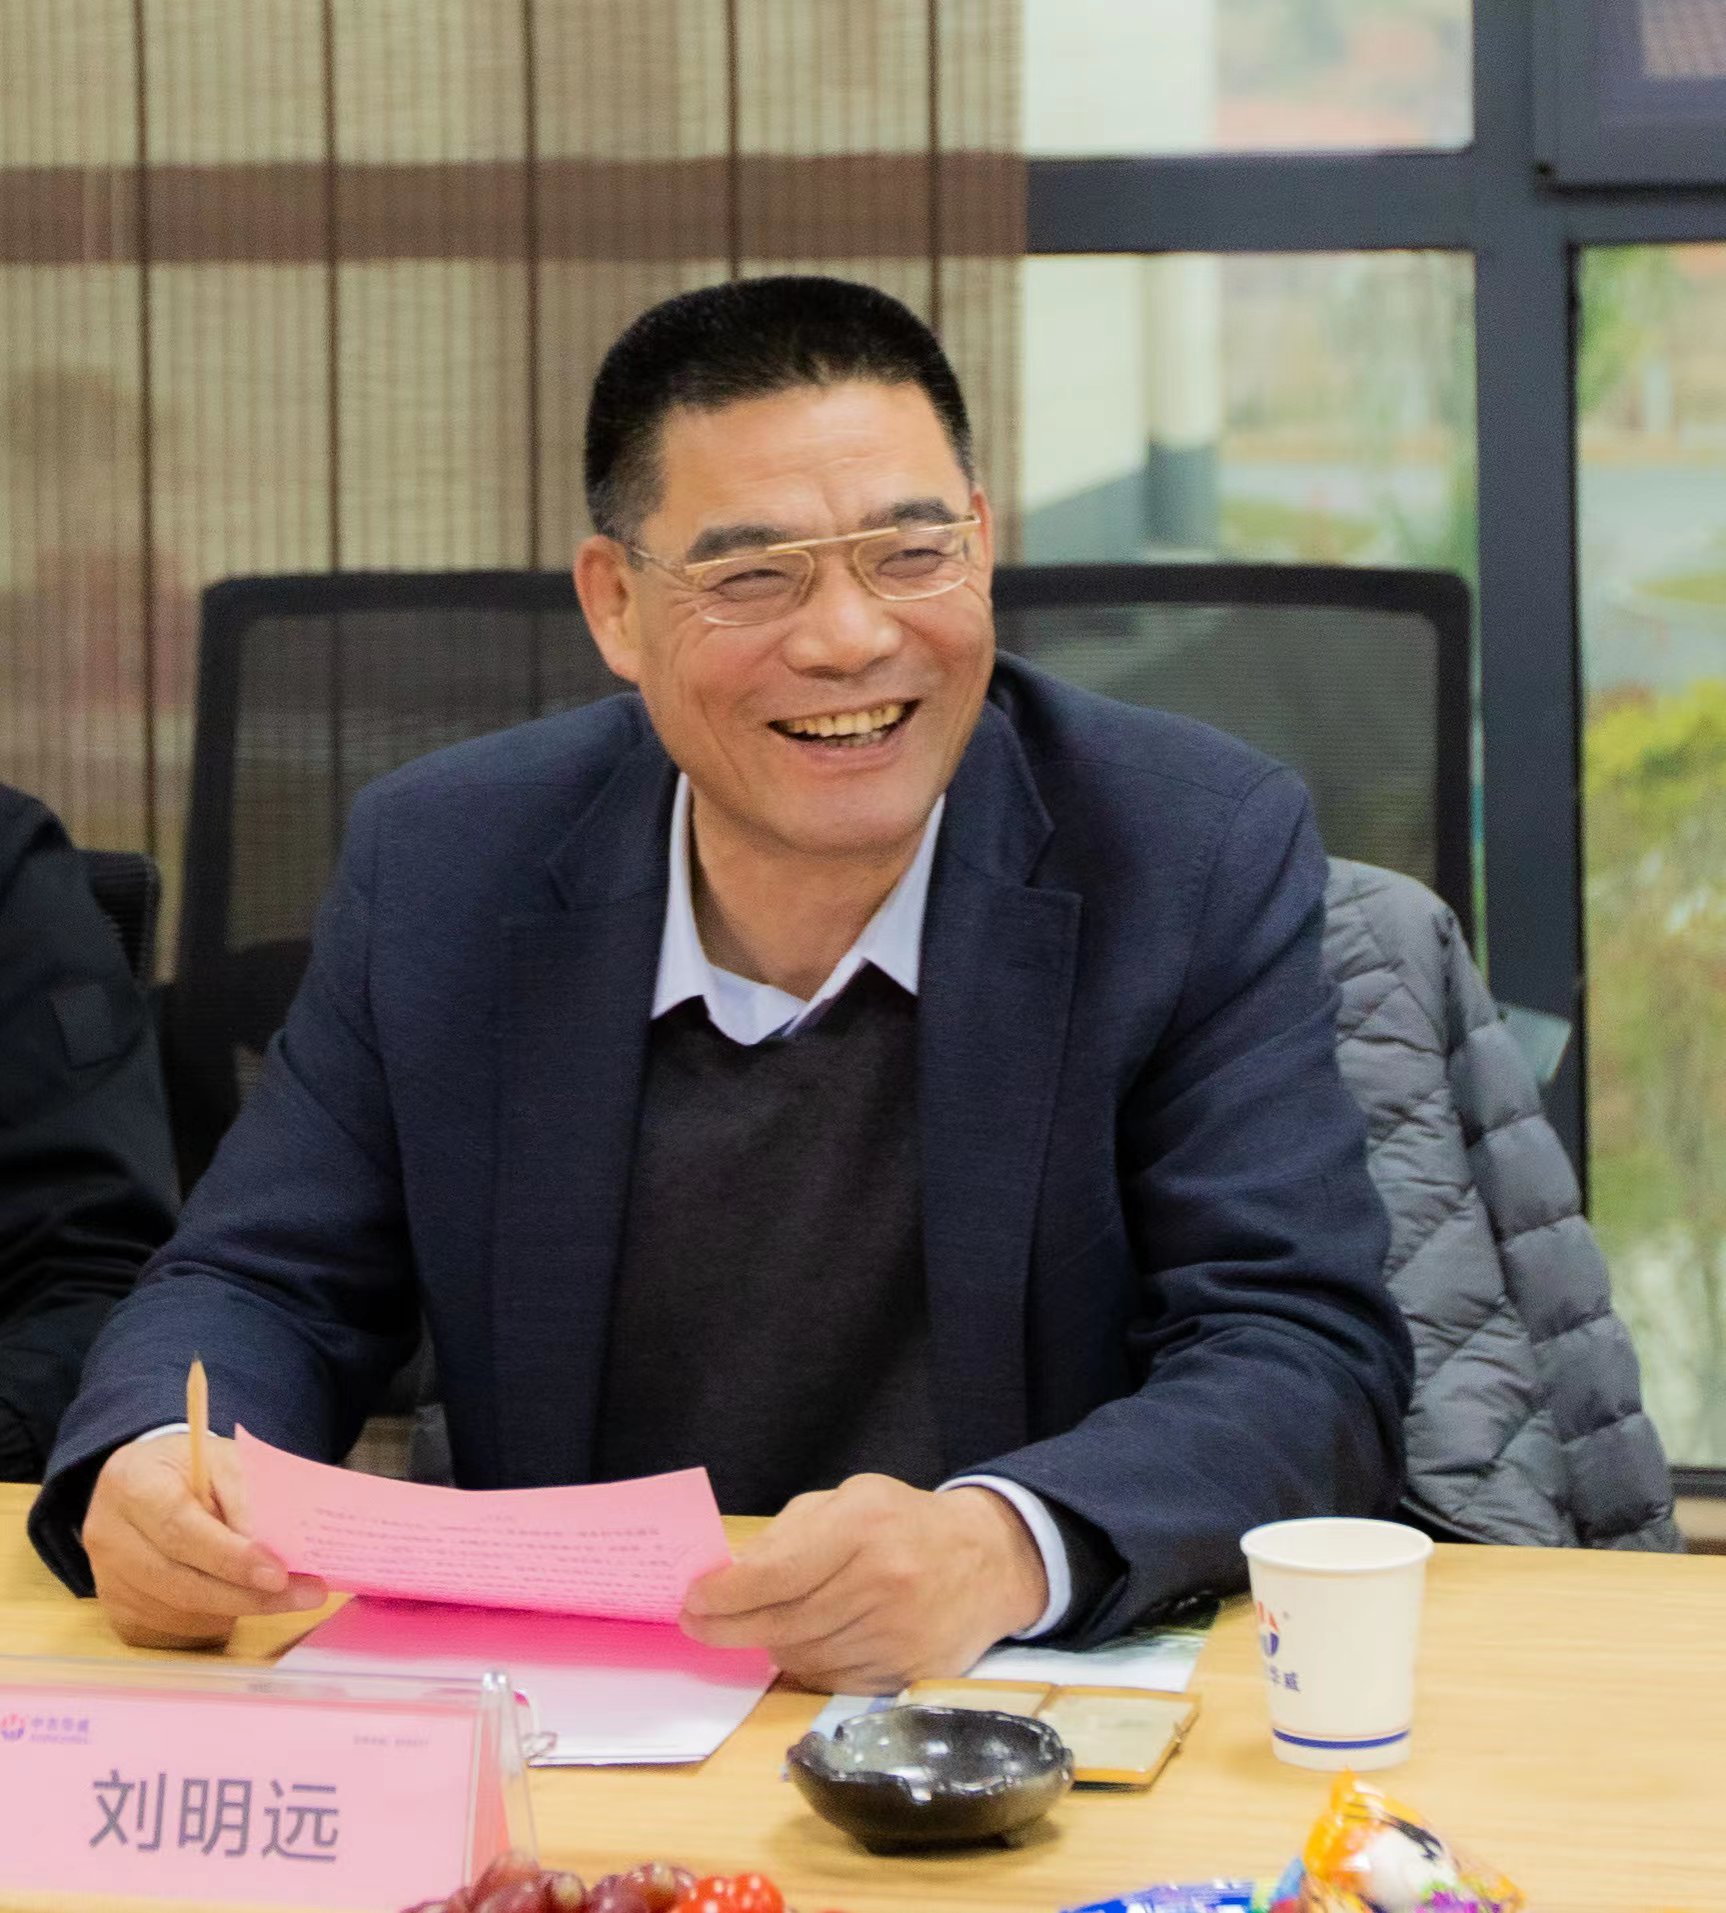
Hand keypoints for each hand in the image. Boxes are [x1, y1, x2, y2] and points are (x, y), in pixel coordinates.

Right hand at [83, 1432, 327, 1648]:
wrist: (146, 1482)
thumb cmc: (193, 1469)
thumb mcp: (224, 1461)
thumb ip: (248, 1499)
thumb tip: (276, 1549)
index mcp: (132, 1484)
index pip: (181, 1529)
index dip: (231, 1557)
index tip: (279, 1574)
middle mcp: (108, 1535)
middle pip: (179, 1581)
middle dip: (247, 1595)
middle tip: (305, 1594)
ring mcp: (107, 1578)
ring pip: (176, 1612)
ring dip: (235, 1611)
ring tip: (284, 1597)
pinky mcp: (115, 1608)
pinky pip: (168, 1629)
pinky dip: (212, 1622)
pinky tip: (242, 1604)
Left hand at [677, 1474, 1047, 1692]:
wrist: (989, 1560)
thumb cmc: (904, 1523)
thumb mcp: (848, 1500)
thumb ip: (788, 1535)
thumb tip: (727, 1575)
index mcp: (864, 1524)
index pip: (777, 1572)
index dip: (727, 1593)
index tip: (694, 1600)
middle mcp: (883, 1580)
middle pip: (784, 1621)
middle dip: (730, 1627)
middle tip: (700, 1624)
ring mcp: (898, 1633)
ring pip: (804, 1656)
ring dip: (770, 1645)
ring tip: (759, 1626)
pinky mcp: (908, 1672)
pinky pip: (833, 1680)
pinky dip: (807, 1666)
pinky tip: (804, 1643)